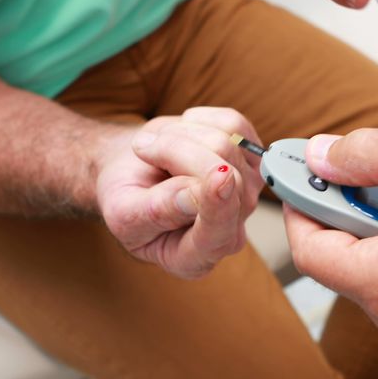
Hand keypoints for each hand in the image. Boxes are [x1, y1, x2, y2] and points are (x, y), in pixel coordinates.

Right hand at [96, 107, 264, 278]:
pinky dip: (201, 120)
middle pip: (227, 180)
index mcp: (195, 258)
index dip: (219, 205)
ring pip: (229, 147)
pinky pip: (234, 126)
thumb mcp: (125, 213)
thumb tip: (196, 195)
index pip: (218, 235)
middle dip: (179, 152)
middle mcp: (231, 229)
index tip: (220, 176)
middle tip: (144, 149)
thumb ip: (158, 210)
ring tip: (159, 146)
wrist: (132, 170)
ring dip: (184, 134)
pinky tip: (183, 134)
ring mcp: (248, 193)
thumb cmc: (125, 198)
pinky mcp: (252, 159)